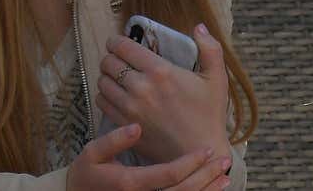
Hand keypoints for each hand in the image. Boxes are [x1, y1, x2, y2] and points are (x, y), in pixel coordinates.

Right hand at [66, 123, 230, 190]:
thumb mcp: (92, 153)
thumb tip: (136, 127)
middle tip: (224, 161)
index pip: (168, 175)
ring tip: (225, 176)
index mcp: (130, 182)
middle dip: (206, 177)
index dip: (190, 163)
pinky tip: (211, 188)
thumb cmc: (87, 173)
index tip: (206, 150)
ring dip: (206, 190)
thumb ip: (113, 141)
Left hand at [96, 24, 230, 166]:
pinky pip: (102, 103)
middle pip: (108, 62)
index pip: (123, 46)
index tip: (116, 42)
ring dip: (106, 76)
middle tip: (116, 59)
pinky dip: (104, 96)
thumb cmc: (210, 115)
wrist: (200, 153)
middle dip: (110, 57)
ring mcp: (130, 108)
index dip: (115, 41)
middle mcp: (141, 87)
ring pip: (102, 82)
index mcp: (160, 71)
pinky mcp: (125, 125)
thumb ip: (210, 48)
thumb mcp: (216, 78)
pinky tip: (114, 95)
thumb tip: (198, 26)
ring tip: (114, 77)